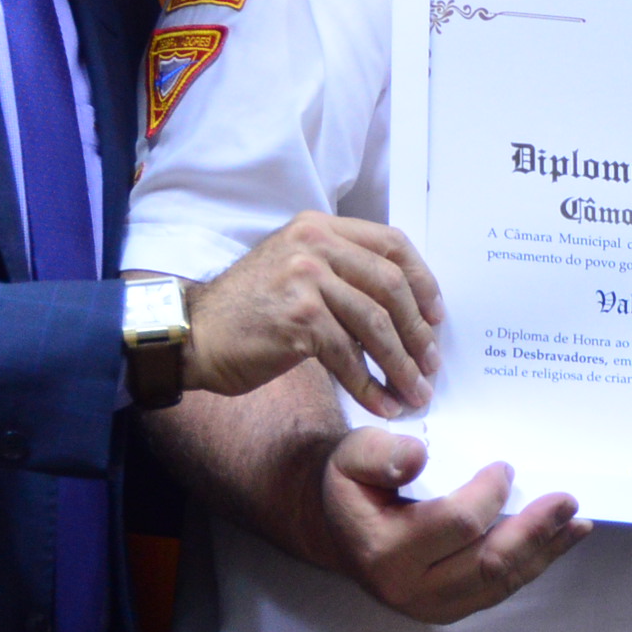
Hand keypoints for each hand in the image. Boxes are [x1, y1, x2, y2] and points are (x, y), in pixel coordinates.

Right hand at [181, 212, 443, 416]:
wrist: (195, 334)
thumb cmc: (249, 310)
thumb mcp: (296, 269)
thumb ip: (341, 271)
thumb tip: (404, 307)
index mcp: (319, 227)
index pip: (391, 243)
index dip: (422, 281)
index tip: (435, 316)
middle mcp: (314, 244)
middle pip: (390, 285)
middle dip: (418, 331)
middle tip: (431, 364)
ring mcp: (305, 279)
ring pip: (375, 324)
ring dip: (401, 364)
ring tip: (415, 392)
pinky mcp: (298, 318)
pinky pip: (349, 356)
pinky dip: (369, 385)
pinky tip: (381, 404)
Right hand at [312, 425, 589, 622]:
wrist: (338, 526)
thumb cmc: (354, 484)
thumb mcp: (351, 456)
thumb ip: (379, 454)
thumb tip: (418, 457)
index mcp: (383, 550)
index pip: (455, 524)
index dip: (488, 496)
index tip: (506, 467)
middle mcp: (408, 589)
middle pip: (487, 564)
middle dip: (534, 531)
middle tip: (568, 501)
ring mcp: (431, 606)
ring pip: (499, 583)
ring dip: (544, 552)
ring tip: (578, 523)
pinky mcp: (450, 609)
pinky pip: (499, 590)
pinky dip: (533, 564)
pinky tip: (560, 541)